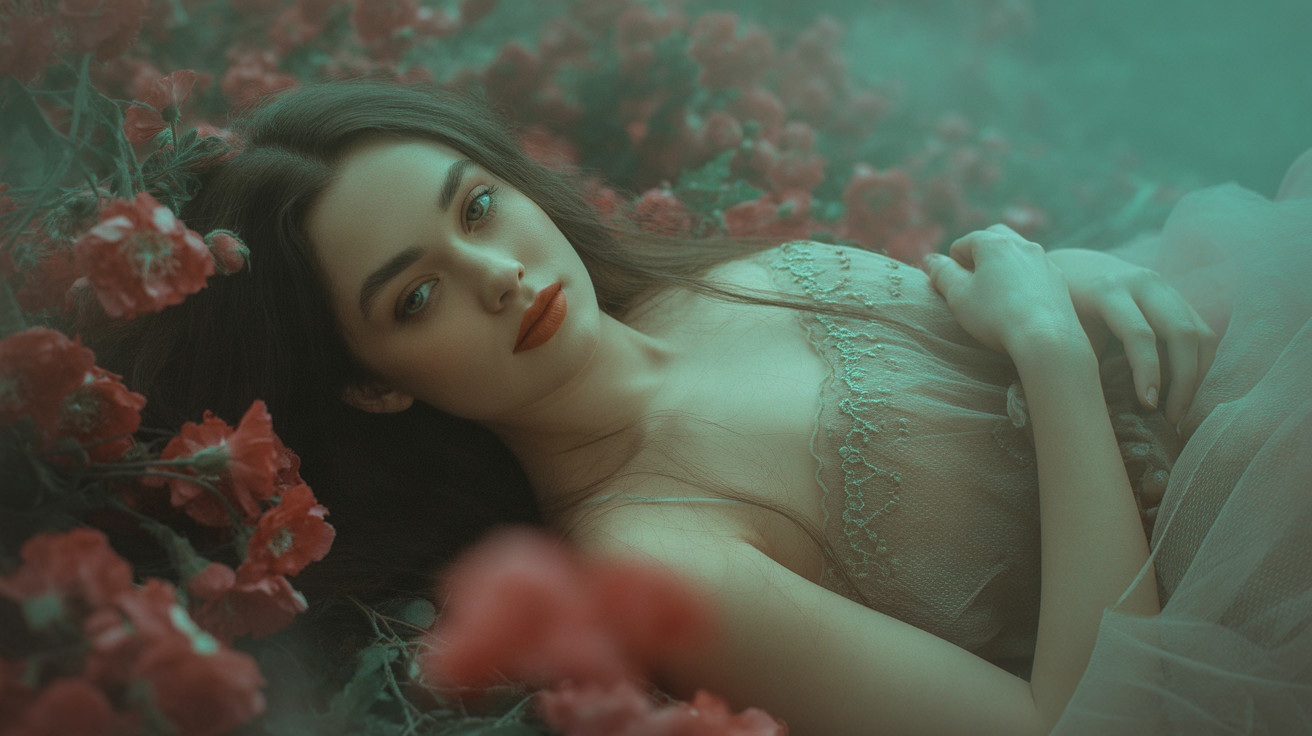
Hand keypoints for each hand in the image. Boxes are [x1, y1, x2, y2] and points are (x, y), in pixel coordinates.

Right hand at [925, 225, 1085, 355]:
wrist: (1046, 338)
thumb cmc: (995, 316)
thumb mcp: (958, 296)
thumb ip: (942, 273)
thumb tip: (931, 259)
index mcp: (994, 243)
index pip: (964, 243)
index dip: (953, 263)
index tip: (952, 285)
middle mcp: (1022, 245)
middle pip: (995, 237)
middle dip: (980, 253)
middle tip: (973, 279)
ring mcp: (1044, 261)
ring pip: (1018, 253)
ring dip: (1004, 264)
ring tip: (996, 291)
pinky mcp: (1059, 280)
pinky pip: (1035, 271)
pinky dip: (1023, 279)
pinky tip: (1020, 302)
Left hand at [1047, 248, 1217, 423]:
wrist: (1071, 267)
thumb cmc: (1062, 309)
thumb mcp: (1066, 329)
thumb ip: (1083, 357)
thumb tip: (1096, 405)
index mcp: (1108, 291)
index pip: (1140, 334)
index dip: (1149, 373)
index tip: (1149, 407)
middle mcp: (1143, 283)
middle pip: (1182, 333)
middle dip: (1184, 381)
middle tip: (1173, 419)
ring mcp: (1166, 287)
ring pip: (1201, 333)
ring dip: (1198, 375)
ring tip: (1180, 410)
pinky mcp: (1179, 296)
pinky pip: (1202, 331)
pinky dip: (1199, 363)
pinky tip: (1184, 389)